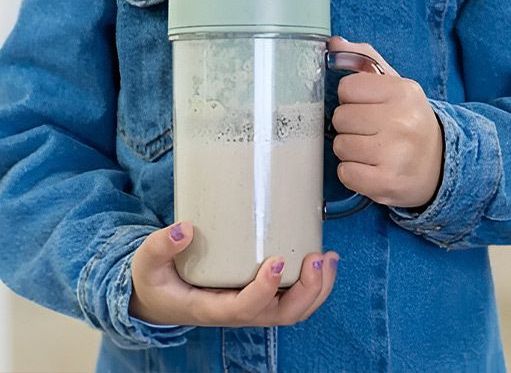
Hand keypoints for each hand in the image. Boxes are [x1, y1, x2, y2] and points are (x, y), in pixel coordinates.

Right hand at [129, 221, 339, 326]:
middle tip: (318, 258)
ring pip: (294, 310)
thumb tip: (184, 228)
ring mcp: (252, 304)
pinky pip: (293, 297)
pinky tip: (323, 257)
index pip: (243, 308)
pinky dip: (314, 283)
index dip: (264, 290)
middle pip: (281, 315)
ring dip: (317, 288)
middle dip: (306, 291)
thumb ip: (159, 246)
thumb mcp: (147, 263)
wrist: (161, 297)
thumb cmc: (157, 280)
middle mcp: (238, 310)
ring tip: (329, 257)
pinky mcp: (260, 293)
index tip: (277, 260)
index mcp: (211, 308)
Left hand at [329, 36, 443, 208]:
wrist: (442, 165)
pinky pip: (345, 173)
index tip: (368, 107)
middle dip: (350, 125)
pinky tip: (372, 168)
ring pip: (340, 146)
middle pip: (340, 118)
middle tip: (371, 131)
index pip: (347, 88)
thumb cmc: (409, 121)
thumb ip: (365, 60)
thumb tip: (334, 43)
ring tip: (373, 150)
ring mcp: (395, 155)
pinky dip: (353, 172)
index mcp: (404, 92)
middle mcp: (402, 122)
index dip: (352, 99)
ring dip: (350, 150)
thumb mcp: (396, 86)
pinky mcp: (387, 183)